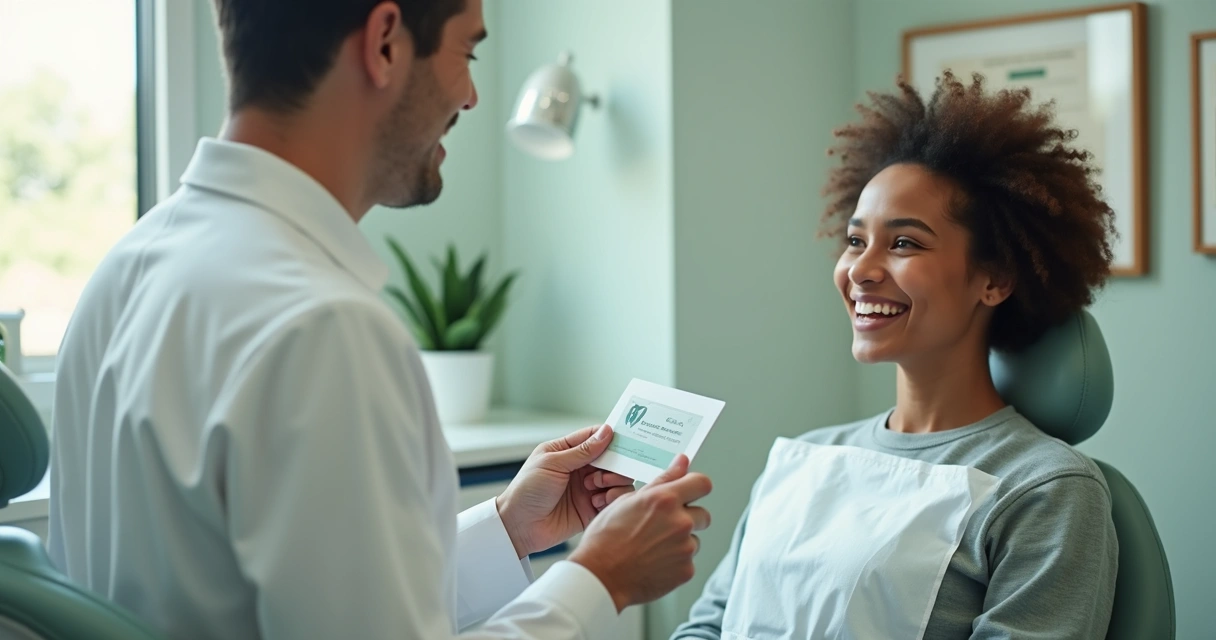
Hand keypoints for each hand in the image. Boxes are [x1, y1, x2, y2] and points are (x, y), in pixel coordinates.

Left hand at [496, 425, 637, 557]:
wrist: (519, 526)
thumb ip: (582, 450)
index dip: (610, 436)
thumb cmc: (527, 490)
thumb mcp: (552, 463)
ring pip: (617, 479)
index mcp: (567, 451)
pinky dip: (613, 499)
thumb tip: (606, 432)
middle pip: (612, 458)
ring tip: (597, 487)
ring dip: (613, 481)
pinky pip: (614, 500)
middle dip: (615, 463)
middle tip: (605, 472)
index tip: (625, 439)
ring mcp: (588, 488)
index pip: (595, 436)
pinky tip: (597, 502)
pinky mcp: (593, 509)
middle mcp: (581, 468)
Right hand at [568, 455, 712, 611]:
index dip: (696, 487)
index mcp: (665, 500)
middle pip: (703, 515)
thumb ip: (662, 481)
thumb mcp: (628, 500)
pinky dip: (675, 562)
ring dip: (680, 542)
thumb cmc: (606, 539)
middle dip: (688, 518)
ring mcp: (685, 548)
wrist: (600, 576)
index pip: (702, 483)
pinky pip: (687, 562)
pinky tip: (653, 562)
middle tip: (663, 526)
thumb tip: (682, 463)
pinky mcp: (686, 570)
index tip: (689, 491)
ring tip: (652, 547)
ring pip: (693, 540)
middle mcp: (680, 522)